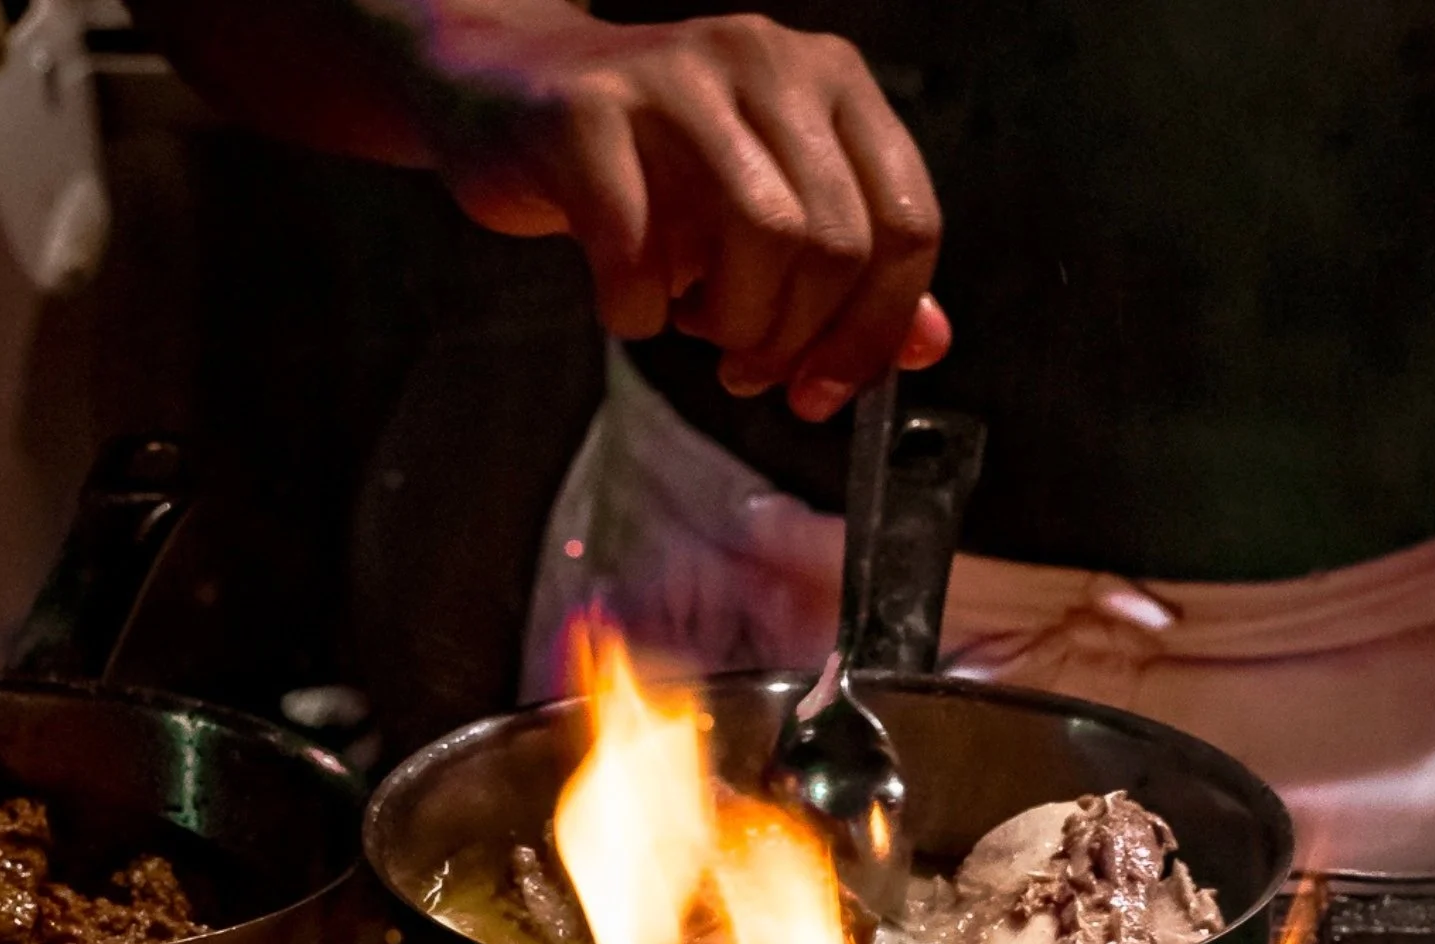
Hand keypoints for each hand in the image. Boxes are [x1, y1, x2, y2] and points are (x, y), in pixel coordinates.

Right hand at [418, 6, 949, 420]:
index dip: (874, 331)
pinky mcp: (586, 111)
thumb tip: (929, 347)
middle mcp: (767, 61)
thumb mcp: (771, 203)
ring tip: (698, 327)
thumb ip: (857, 270)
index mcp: (834, 81)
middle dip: (798, 338)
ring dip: (734, 322)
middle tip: (751, 371)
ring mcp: (676, 77)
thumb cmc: (654, 164)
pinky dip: (638, 309)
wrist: (506, 87)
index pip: (908, 223)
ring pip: (762, 236)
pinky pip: (638, 247)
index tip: (825, 391)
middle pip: (838, 242)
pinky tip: (630, 304)